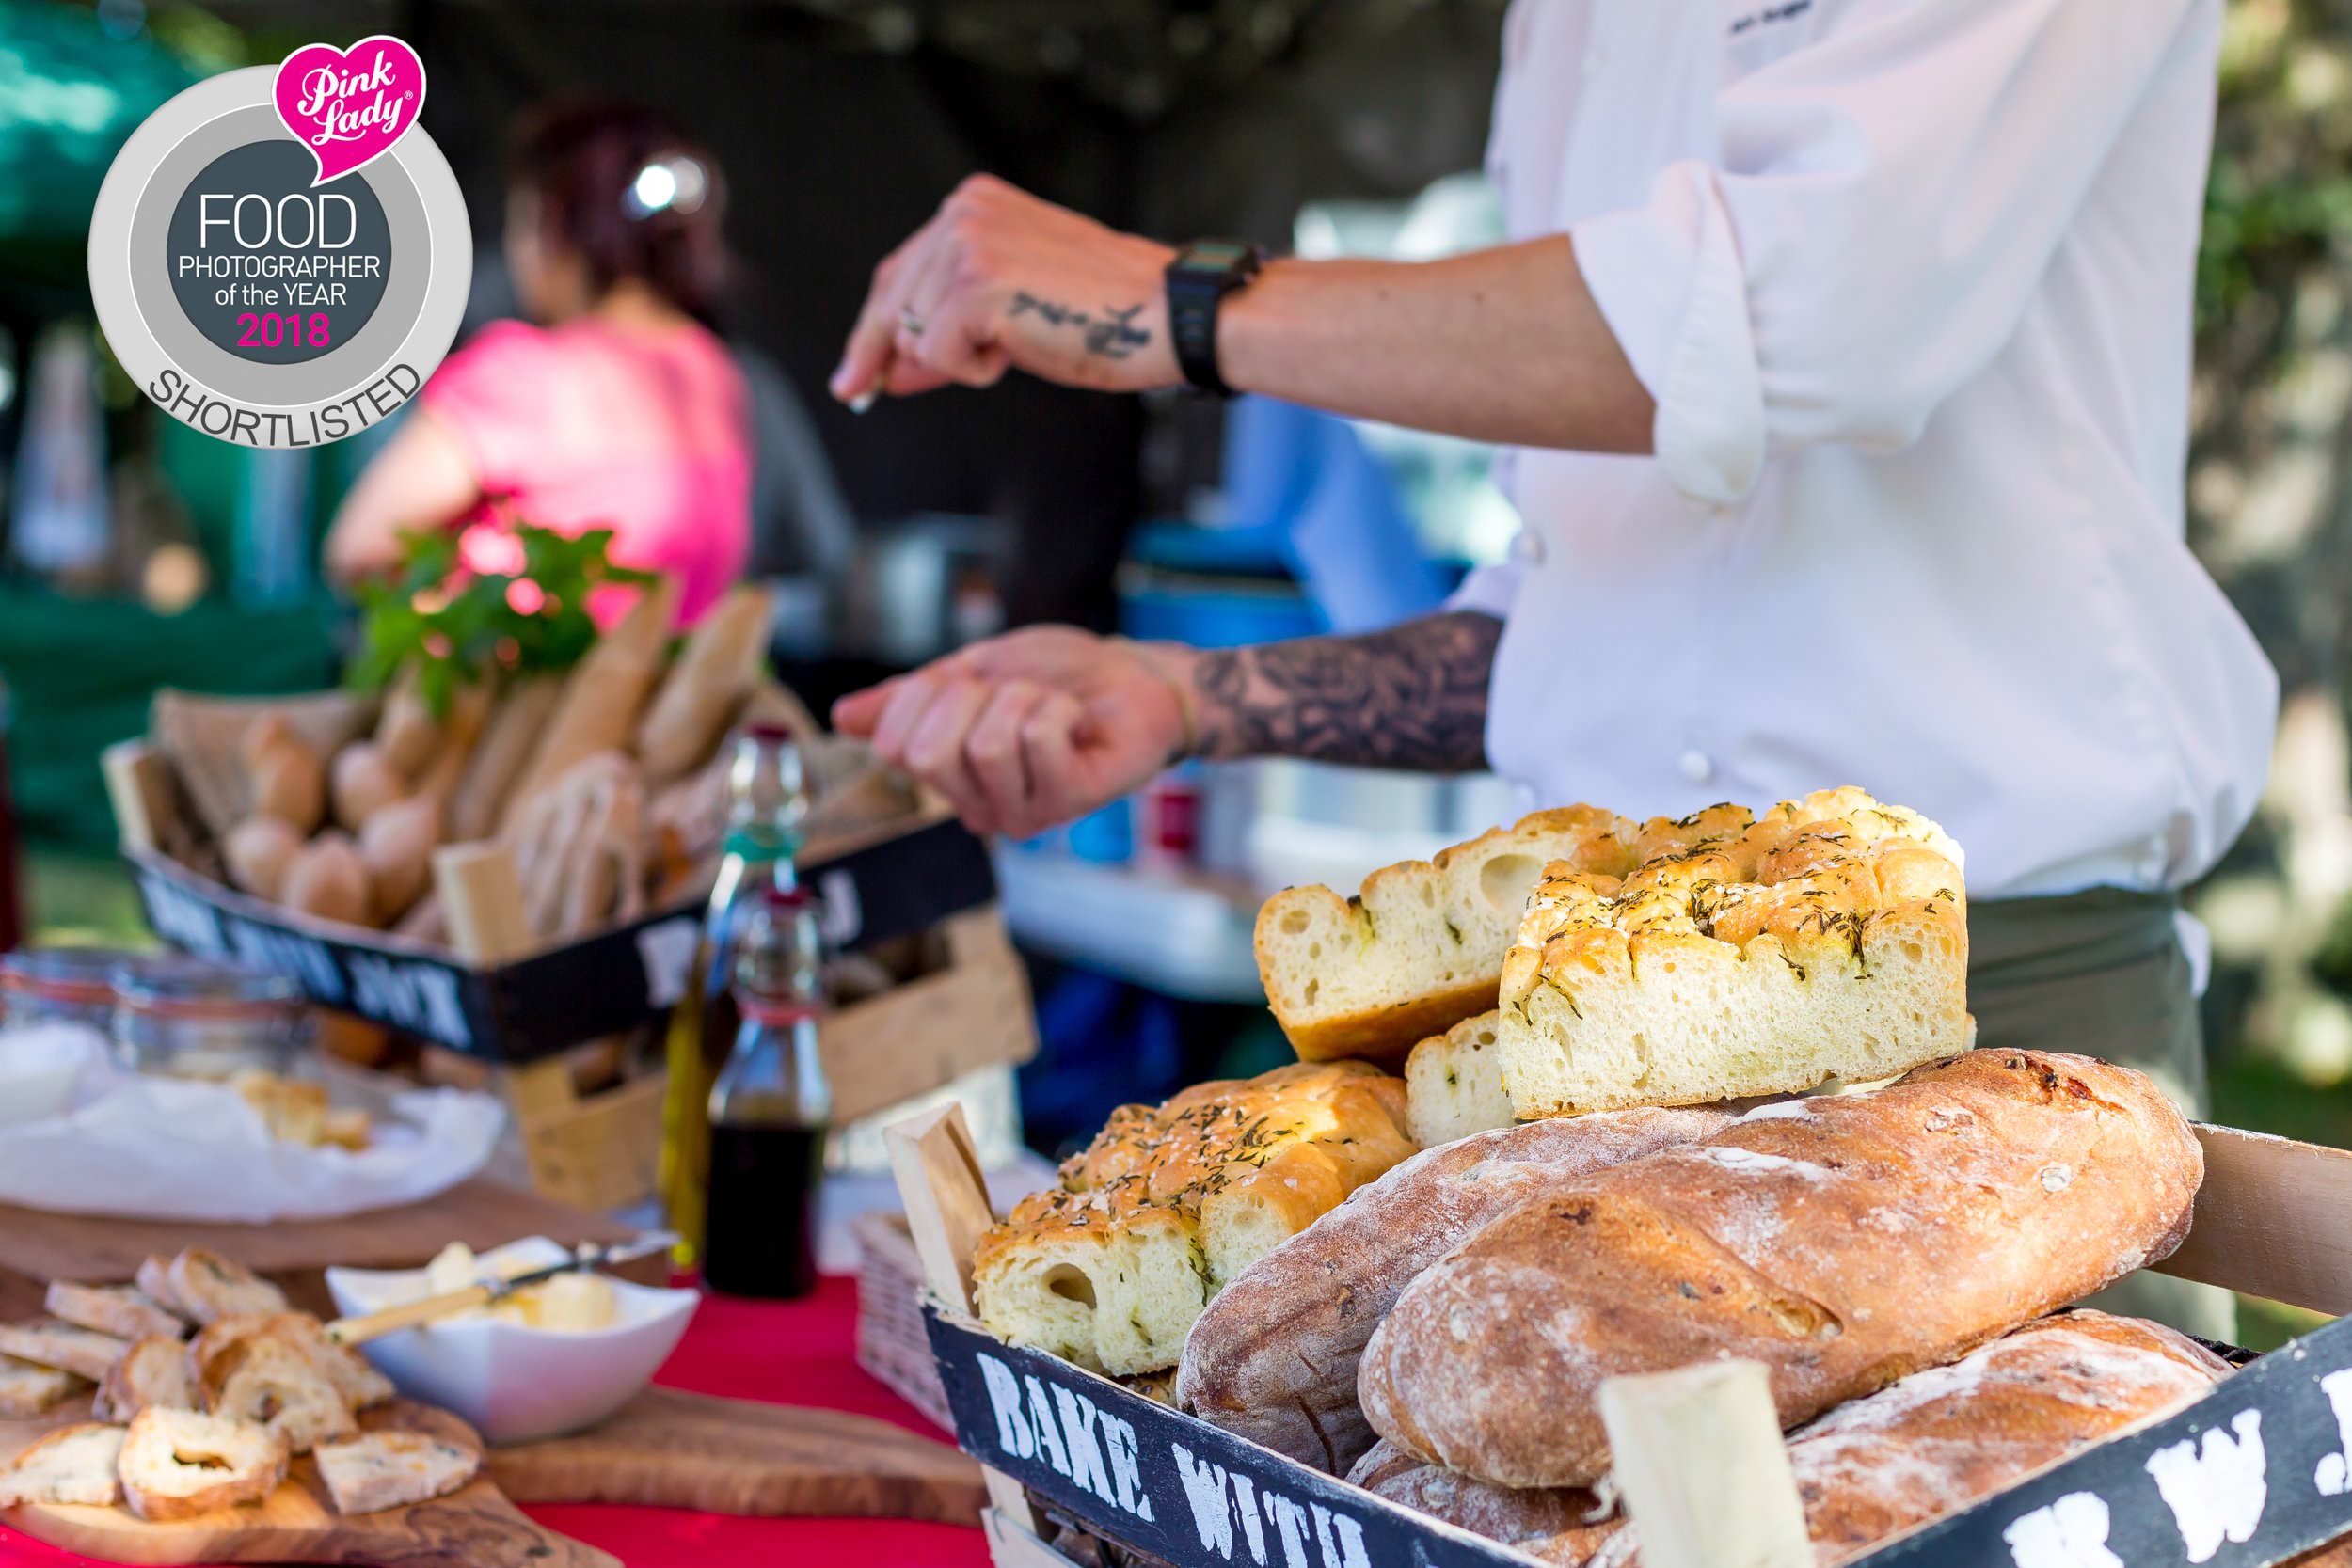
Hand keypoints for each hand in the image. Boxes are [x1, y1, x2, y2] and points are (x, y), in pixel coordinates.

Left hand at [830, 175, 1179, 405]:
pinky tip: (1018, 351)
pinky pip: (936, 355)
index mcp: (975, 204)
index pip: (900, 272)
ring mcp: (966, 246)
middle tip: (873, 388)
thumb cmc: (1107, 313)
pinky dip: (972, 370)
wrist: (1164, 314)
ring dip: (958, 359)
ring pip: (912, 335)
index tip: (853, 373)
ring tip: (1021, 341)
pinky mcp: (973, 286)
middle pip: (890, 302)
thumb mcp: (1013, 308)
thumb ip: (949, 322)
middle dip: (887, 356)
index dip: (872, 329)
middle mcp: (963, 213)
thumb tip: (886, 369)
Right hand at [833, 626, 1191, 837]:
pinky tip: (1077, 722)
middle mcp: (979, 808)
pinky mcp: (1068, 803)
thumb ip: (912, 697)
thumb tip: (844, 717)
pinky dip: (1057, 708)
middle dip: (972, 698)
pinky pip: (1037, 739)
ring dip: (1023, 700)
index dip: (927, 693)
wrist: (1132, 677)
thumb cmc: (1056, 676)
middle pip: (930, 755)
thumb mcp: (972, 671)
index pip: (895, 744)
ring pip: (987, 745)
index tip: (971, 683)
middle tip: (1014, 695)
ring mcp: (1023, 812)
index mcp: (948, 777)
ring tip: (1050, 707)